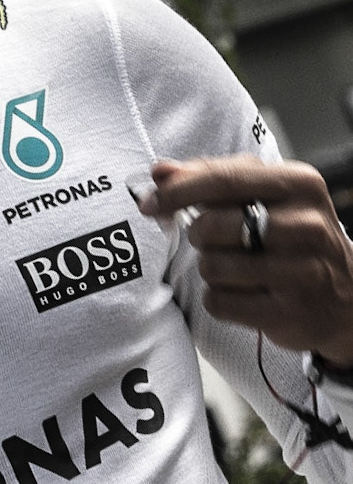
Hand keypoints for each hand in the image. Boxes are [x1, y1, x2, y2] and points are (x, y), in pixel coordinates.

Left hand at [143, 156, 352, 365]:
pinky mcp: (287, 312)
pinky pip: (219, 302)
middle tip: (223, 241)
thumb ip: (214, 178)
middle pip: (210, 226)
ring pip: (211, 267)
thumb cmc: (297, 239)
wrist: (348, 299)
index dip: (177, 190)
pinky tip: (245, 294)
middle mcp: (305, 225)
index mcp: (300, 184)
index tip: (150, 202)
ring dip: (213, 269)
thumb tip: (160, 171)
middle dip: (201, 235)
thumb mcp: (269, 196)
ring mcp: (300, 272)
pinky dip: (220, 299)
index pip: (223, 179)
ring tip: (242, 269)